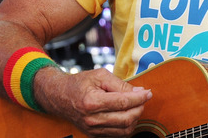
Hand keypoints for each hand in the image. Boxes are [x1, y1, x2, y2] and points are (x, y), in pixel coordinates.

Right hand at [35, 67, 152, 136]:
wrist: (59, 96)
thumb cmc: (79, 83)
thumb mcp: (100, 75)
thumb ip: (120, 84)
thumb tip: (139, 91)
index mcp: (92, 101)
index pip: (123, 102)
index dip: (139, 98)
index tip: (148, 92)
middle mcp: (92, 118)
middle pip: (126, 119)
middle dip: (139, 108)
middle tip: (143, 99)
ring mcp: (92, 129)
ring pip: (124, 130)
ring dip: (135, 119)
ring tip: (136, 106)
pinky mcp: (94, 134)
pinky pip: (117, 135)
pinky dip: (126, 127)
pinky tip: (127, 115)